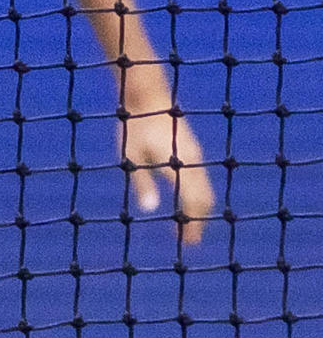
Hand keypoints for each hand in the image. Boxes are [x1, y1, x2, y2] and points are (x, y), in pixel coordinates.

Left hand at [119, 94, 214, 244]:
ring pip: (205, 188)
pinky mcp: (192, 150)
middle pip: (203, 198)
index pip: (192, 201)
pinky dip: (199, 195)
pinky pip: (201, 178)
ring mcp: (195, 154)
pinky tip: (189, 204)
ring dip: (200, 209)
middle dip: (198, 220)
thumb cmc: (134, 126)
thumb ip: (142, 182)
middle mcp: (192, 160)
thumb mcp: (131, 154)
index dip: (192, 223)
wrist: (148, 96)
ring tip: (190, 228)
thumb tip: (150, 208)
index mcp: (178, 163)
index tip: (188, 242)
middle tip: (190, 241)